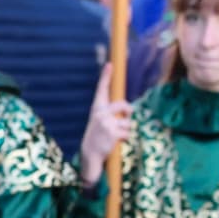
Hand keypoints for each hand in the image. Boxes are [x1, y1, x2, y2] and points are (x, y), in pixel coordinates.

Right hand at [79, 63, 133, 187]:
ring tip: (114, 135)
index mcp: (97, 108)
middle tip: (125, 119)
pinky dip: (125, 138)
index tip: (110, 64)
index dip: (106, 76)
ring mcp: (106, 122)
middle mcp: (100, 112)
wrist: (90, 153)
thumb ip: (111, 112)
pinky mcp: (112, 132)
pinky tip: (115, 142)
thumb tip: (128, 108)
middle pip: (125, 105)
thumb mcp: (101, 121)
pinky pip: (128, 132)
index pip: (101, 89)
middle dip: (128, 112)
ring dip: (126, 130)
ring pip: (128, 122)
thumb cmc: (98, 135)